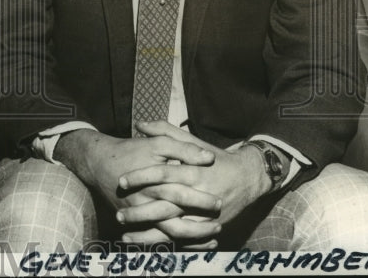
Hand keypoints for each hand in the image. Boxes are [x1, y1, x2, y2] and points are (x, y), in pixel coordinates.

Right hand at [54, 127, 222, 245]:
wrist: (99, 163)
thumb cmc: (130, 151)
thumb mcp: (157, 143)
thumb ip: (183, 147)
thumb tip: (208, 158)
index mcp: (155, 181)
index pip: (181, 193)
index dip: (200, 198)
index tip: (220, 201)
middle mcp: (148, 201)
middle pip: (176, 218)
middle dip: (200, 223)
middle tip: (219, 223)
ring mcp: (142, 214)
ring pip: (169, 233)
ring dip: (192, 238)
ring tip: (213, 237)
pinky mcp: (137, 221)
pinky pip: (158, 238)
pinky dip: (176, 243)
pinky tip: (194, 244)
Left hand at [116, 121, 269, 228]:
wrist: (247, 178)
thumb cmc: (214, 157)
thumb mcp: (192, 140)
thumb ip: (165, 131)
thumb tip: (139, 124)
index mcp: (192, 171)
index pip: (162, 174)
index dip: (140, 177)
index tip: (121, 181)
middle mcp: (196, 195)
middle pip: (164, 205)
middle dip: (140, 212)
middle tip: (119, 214)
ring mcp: (202, 215)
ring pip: (172, 228)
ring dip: (148, 233)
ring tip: (126, 234)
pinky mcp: (206, 228)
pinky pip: (184, 239)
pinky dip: (165, 243)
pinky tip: (147, 244)